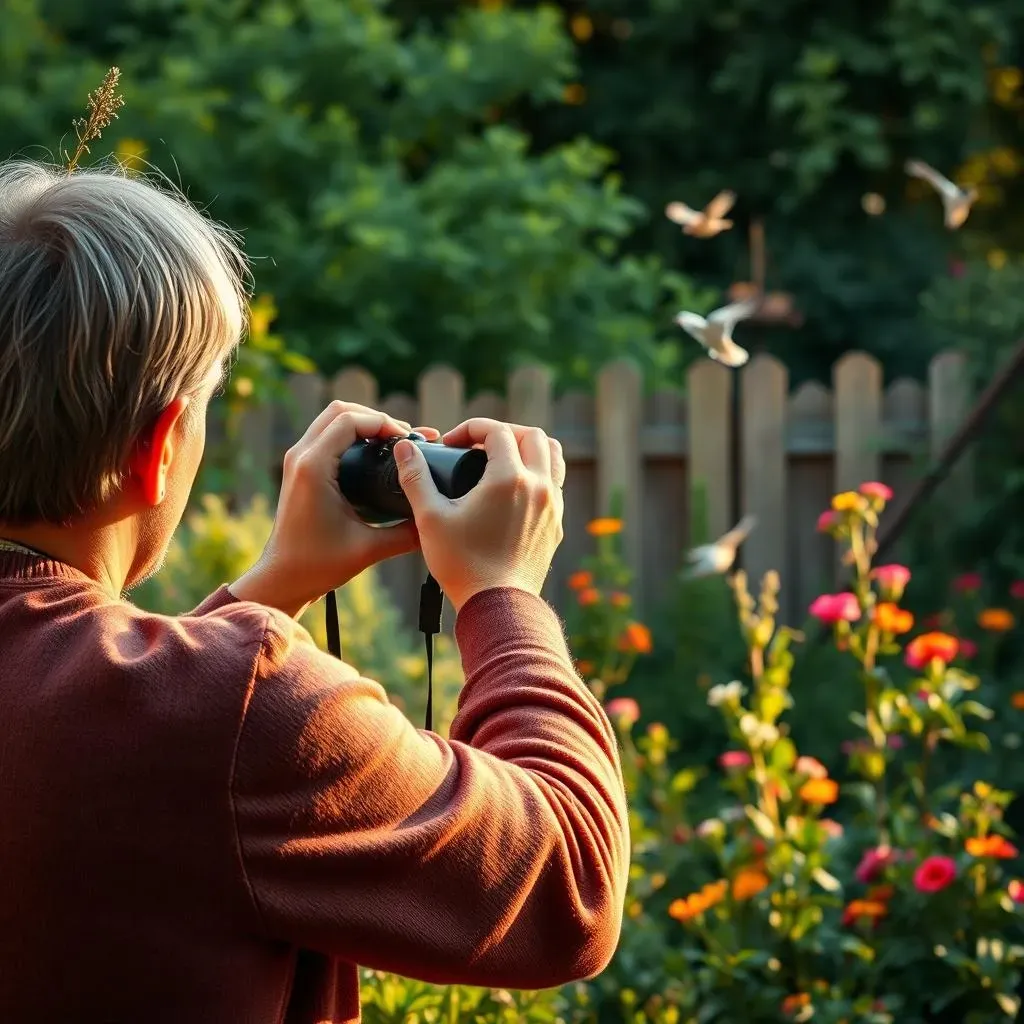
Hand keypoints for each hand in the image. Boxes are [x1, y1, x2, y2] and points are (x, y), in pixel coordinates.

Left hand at [230, 401, 438, 616]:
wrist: (283, 578)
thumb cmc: (318, 565)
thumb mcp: (369, 549)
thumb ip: (407, 533)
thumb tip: (438, 517)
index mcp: (313, 468)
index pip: (350, 421)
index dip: (384, 423)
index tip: (409, 441)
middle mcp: (301, 457)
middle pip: (340, 410)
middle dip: (376, 418)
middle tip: (405, 439)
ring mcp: (297, 460)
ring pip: (332, 418)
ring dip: (364, 423)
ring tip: (394, 441)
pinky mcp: (300, 468)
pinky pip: (327, 434)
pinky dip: (352, 434)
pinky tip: (375, 451)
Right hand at [393, 418, 565, 611]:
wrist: (497, 606)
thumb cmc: (462, 564)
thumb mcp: (430, 519)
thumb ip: (416, 478)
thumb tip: (405, 448)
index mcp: (509, 478)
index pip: (497, 431)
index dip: (471, 429)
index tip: (451, 443)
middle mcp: (539, 486)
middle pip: (533, 436)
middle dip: (503, 432)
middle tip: (477, 446)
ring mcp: (552, 506)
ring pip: (553, 457)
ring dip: (528, 449)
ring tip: (501, 460)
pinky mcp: (556, 525)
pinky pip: (555, 485)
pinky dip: (538, 474)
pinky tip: (513, 491)